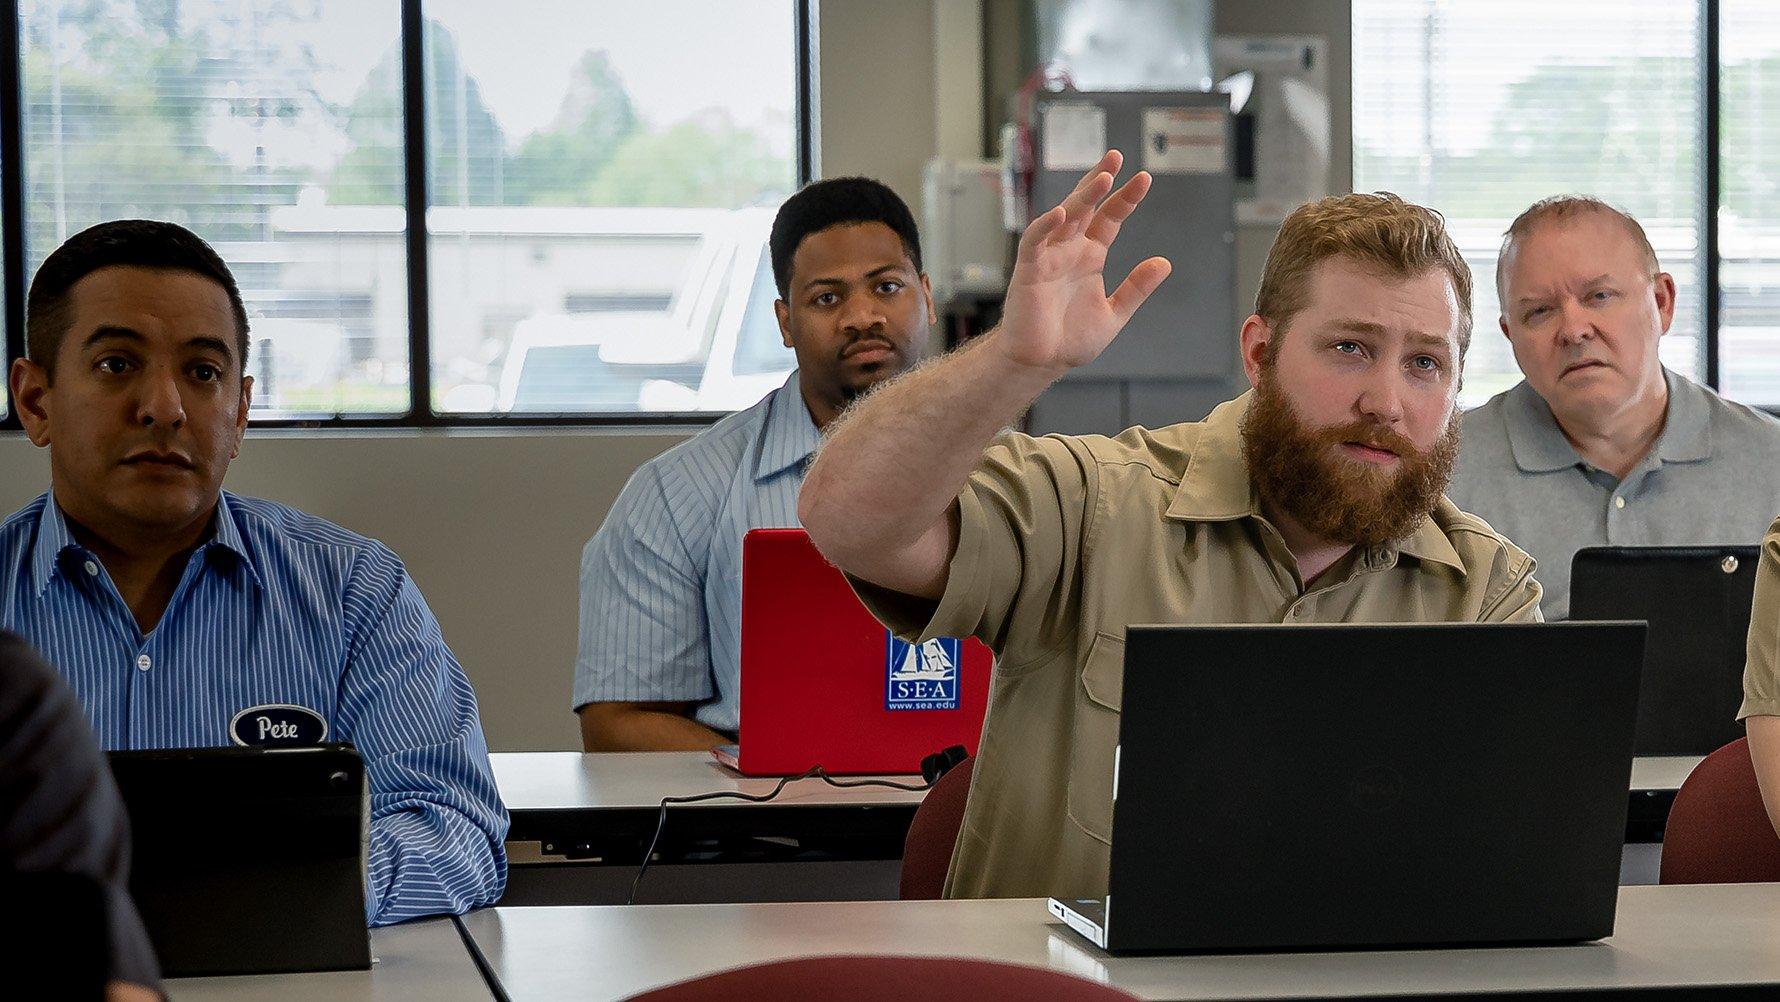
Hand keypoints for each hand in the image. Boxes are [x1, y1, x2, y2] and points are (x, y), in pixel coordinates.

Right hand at [993, 150, 1171, 375]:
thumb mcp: (1114, 313)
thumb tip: (1164, 263)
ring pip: (1065, 217)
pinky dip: (1046, 226)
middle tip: (1117, 157)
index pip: (1110, 219)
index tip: (1144, 179)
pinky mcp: (1029, 270)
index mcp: (1090, 257)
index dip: (1125, 199)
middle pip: (1087, 207)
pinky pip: (1036, 241)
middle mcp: (1070, 251)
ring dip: (1082, 196)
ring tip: (1102, 177)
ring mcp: (1049, 258)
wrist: (1041, 363)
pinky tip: (1063, 212)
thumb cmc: (1070, 340)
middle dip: (1100, 181)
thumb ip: (1137, 288)